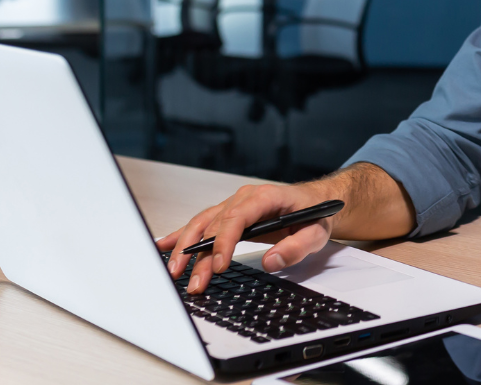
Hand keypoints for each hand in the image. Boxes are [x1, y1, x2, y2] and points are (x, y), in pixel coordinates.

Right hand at [155, 181, 336, 293]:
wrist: (316, 201)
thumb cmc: (316, 215)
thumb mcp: (317, 233)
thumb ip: (296, 247)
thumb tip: (271, 262)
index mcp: (265, 197)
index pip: (236, 218)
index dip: (223, 242)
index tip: (218, 266)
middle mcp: (244, 198)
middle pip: (214, 225)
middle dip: (200, 255)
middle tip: (194, 282)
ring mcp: (234, 205)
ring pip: (202, 225)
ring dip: (186, 248)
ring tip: (174, 272)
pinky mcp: (228, 214)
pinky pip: (201, 223)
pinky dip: (181, 235)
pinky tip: (164, 246)